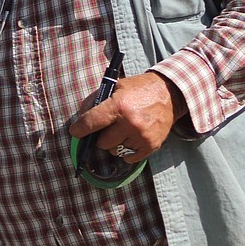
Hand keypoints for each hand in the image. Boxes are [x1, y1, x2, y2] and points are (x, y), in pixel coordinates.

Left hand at [68, 71, 186, 163]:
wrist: (169, 93)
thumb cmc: (138, 89)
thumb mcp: (115, 86)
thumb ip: (94, 101)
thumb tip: (80, 122)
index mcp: (119, 105)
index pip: (91, 123)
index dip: (79, 129)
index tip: (75, 132)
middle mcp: (130, 122)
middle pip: (102, 143)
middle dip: (100, 136)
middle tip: (108, 127)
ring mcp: (142, 136)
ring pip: (114, 151)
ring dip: (114, 144)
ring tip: (123, 130)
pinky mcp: (151, 146)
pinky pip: (128, 159)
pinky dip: (126, 151)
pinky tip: (132, 137)